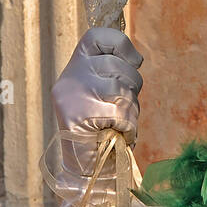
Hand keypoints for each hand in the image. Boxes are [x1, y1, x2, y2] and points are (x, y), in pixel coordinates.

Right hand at [50, 27, 142, 206]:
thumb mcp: (106, 92)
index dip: (122, 45)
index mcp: (75, 66)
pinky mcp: (77, 115)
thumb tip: (137, 57)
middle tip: (122, 107)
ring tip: (118, 124)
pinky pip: (121, 112)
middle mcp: (70, 77)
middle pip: (119, 65)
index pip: (99, 36)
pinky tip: (118, 135)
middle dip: (133, 87)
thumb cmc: (102, 129)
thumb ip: (115, 72)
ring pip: (122, 88)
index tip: (134, 62)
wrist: (84, 169)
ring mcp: (71, 95)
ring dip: (131, 110)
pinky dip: (129, 127)